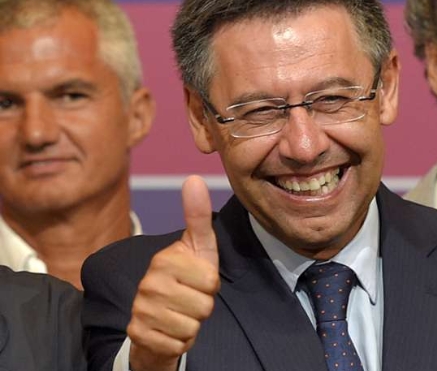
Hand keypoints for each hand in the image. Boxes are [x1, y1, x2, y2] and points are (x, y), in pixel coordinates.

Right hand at [128, 175, 219, 370]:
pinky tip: (169, 330)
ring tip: (180, 313)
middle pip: (204, 306)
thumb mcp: (198, 248)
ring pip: (192, 327)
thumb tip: (195, 178)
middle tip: (189, 299)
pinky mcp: (138, 334)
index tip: (197, 280)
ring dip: (192, 325)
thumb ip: (198, 216)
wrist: (157, 318)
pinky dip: (180, 342)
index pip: (211, 281)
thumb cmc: (186, 279)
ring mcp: (140, 309)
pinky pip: (178, 344)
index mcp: (165, 259)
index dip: (211, 285)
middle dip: (203, 306)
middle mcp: (148, 283)